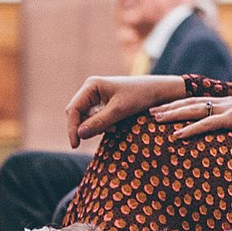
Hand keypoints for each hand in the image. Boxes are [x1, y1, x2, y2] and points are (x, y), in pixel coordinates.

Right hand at [66, 74, 186, 146]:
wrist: (159, 91)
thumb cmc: (140, 96)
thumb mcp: (119, 111)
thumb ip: (99, 122)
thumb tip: (79, 134)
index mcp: (91, 85)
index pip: (74, 109)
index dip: (72, 128)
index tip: (75, 145)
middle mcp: (91, 90)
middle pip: (78, 115)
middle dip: (88, 127)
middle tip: (107, 133)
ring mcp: (97, 97)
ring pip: (87, 119)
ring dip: (98, 127)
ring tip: (115, 128)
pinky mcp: (104, 105)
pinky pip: (96, 119)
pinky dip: (104, 126)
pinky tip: (116, 126)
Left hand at [150, 94, 231, 141]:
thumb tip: (229, 130)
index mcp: (228, 102)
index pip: (197, 100)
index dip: (178, 104)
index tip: (161, 108)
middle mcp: (225, 101)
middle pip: (191, 103)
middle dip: (169, 107)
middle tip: (149, 113)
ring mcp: (230, 108)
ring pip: (195, 110)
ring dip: (174, 115)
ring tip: (156, 121)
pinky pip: (209, 124)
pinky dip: (191, 129)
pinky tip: (177, 136)